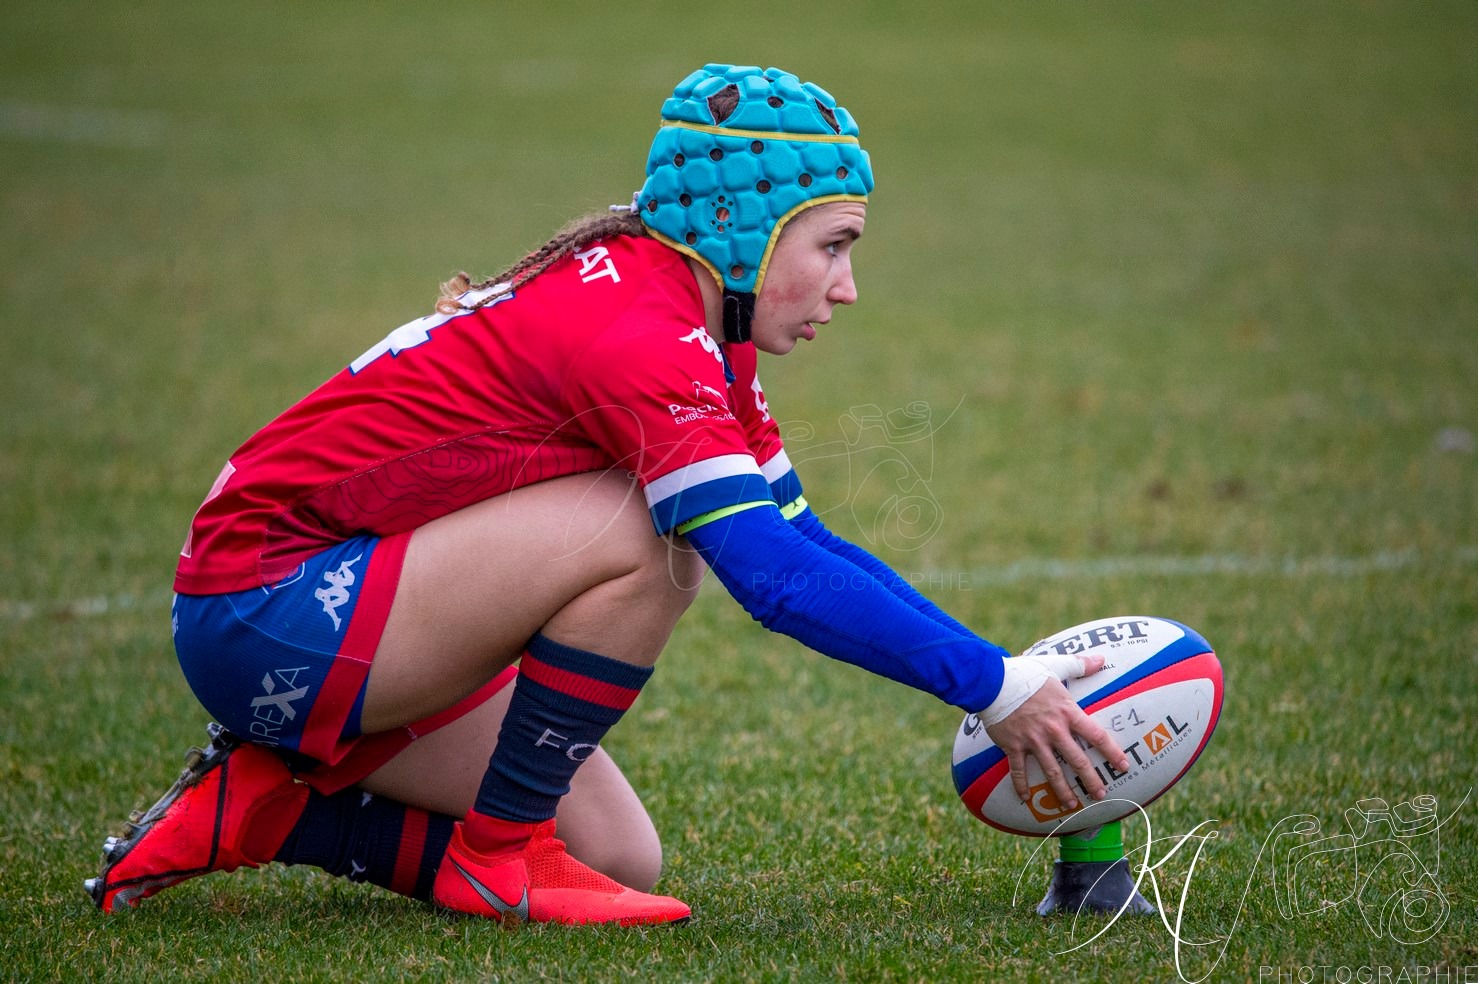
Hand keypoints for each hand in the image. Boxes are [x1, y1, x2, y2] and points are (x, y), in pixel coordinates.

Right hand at [984, 655, 1130, 811]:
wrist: (993, 682)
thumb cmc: (1025, 673)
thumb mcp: (1055, 665)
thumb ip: (1079, 665)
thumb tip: (1101, 659)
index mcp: (1067, 713)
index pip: (1096, 736)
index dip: (1112, 752)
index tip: (1123, 765)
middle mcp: (1053, 731)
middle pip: (1077, 761)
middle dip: (1091, 780)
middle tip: (1101, 794)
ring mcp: (1033, 741)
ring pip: (1052, 771)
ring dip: (1062, 790)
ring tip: (1072, 805)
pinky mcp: (1013, 746)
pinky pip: (1018, 771)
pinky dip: (1020, 785)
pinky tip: (1025, 799)